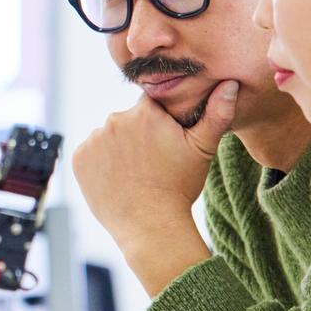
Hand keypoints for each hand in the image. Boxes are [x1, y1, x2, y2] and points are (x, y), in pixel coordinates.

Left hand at [71, 82, 235, 293]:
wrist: (151, 226)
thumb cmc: (180, 187)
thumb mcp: (203, 149)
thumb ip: (218, 113)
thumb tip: (231, 84)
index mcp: (145, 112)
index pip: (152, 102)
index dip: (160, 119)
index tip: (165, 138)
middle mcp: (114, 120)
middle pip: (129, 119)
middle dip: (139, 133)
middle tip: (152, 160)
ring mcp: (94, 140)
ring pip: (109, 136)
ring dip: (119, 147)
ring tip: (135, 171)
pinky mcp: (79, 158)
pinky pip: (91, 153)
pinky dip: (101, 162)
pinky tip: (118, 177)